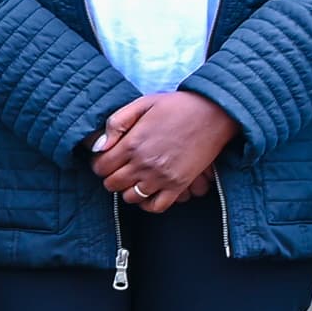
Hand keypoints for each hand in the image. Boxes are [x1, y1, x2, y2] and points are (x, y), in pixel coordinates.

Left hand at [93, 90, 239, 209]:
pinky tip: (147, 191)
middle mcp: (144, 164)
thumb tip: (99, 146)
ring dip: (127, 189)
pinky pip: (156, 207)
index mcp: (132, 143)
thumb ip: (116, 123)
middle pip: (112, 184)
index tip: (106, 158)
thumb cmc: (176, 106)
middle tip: (119, 168)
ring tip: (134, 177)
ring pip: (130, 197)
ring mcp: (162, 177)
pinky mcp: (179, 185)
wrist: (213, 113)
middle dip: (111, 176)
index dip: (99, 163)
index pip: (101, 167)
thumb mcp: (142, 104)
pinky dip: (148, 203)